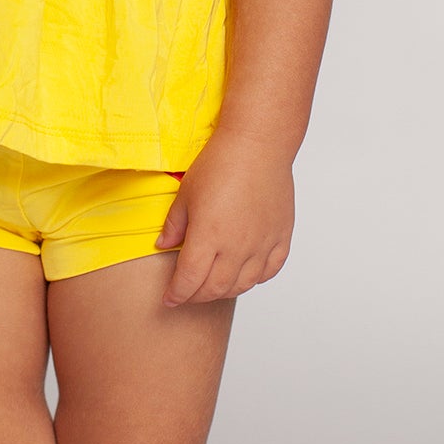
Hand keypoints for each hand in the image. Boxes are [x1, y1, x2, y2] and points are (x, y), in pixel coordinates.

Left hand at [153, 126, 294, 305]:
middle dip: (196, 296)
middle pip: (215, 289)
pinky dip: (256, 278)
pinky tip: (245, 273)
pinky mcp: (280, 236)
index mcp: (208, 237)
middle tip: (187, 293)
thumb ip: (174, 225)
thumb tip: (163, 246)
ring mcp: (262, 244)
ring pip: (243, 285)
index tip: (169, 298)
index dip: (177, 294)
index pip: (189, 281)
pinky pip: (270, 270)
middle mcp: (236, 247)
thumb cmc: (219, 163)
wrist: (258, 145)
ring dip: (224, 291)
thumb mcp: (186, 194)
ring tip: (213, 286)